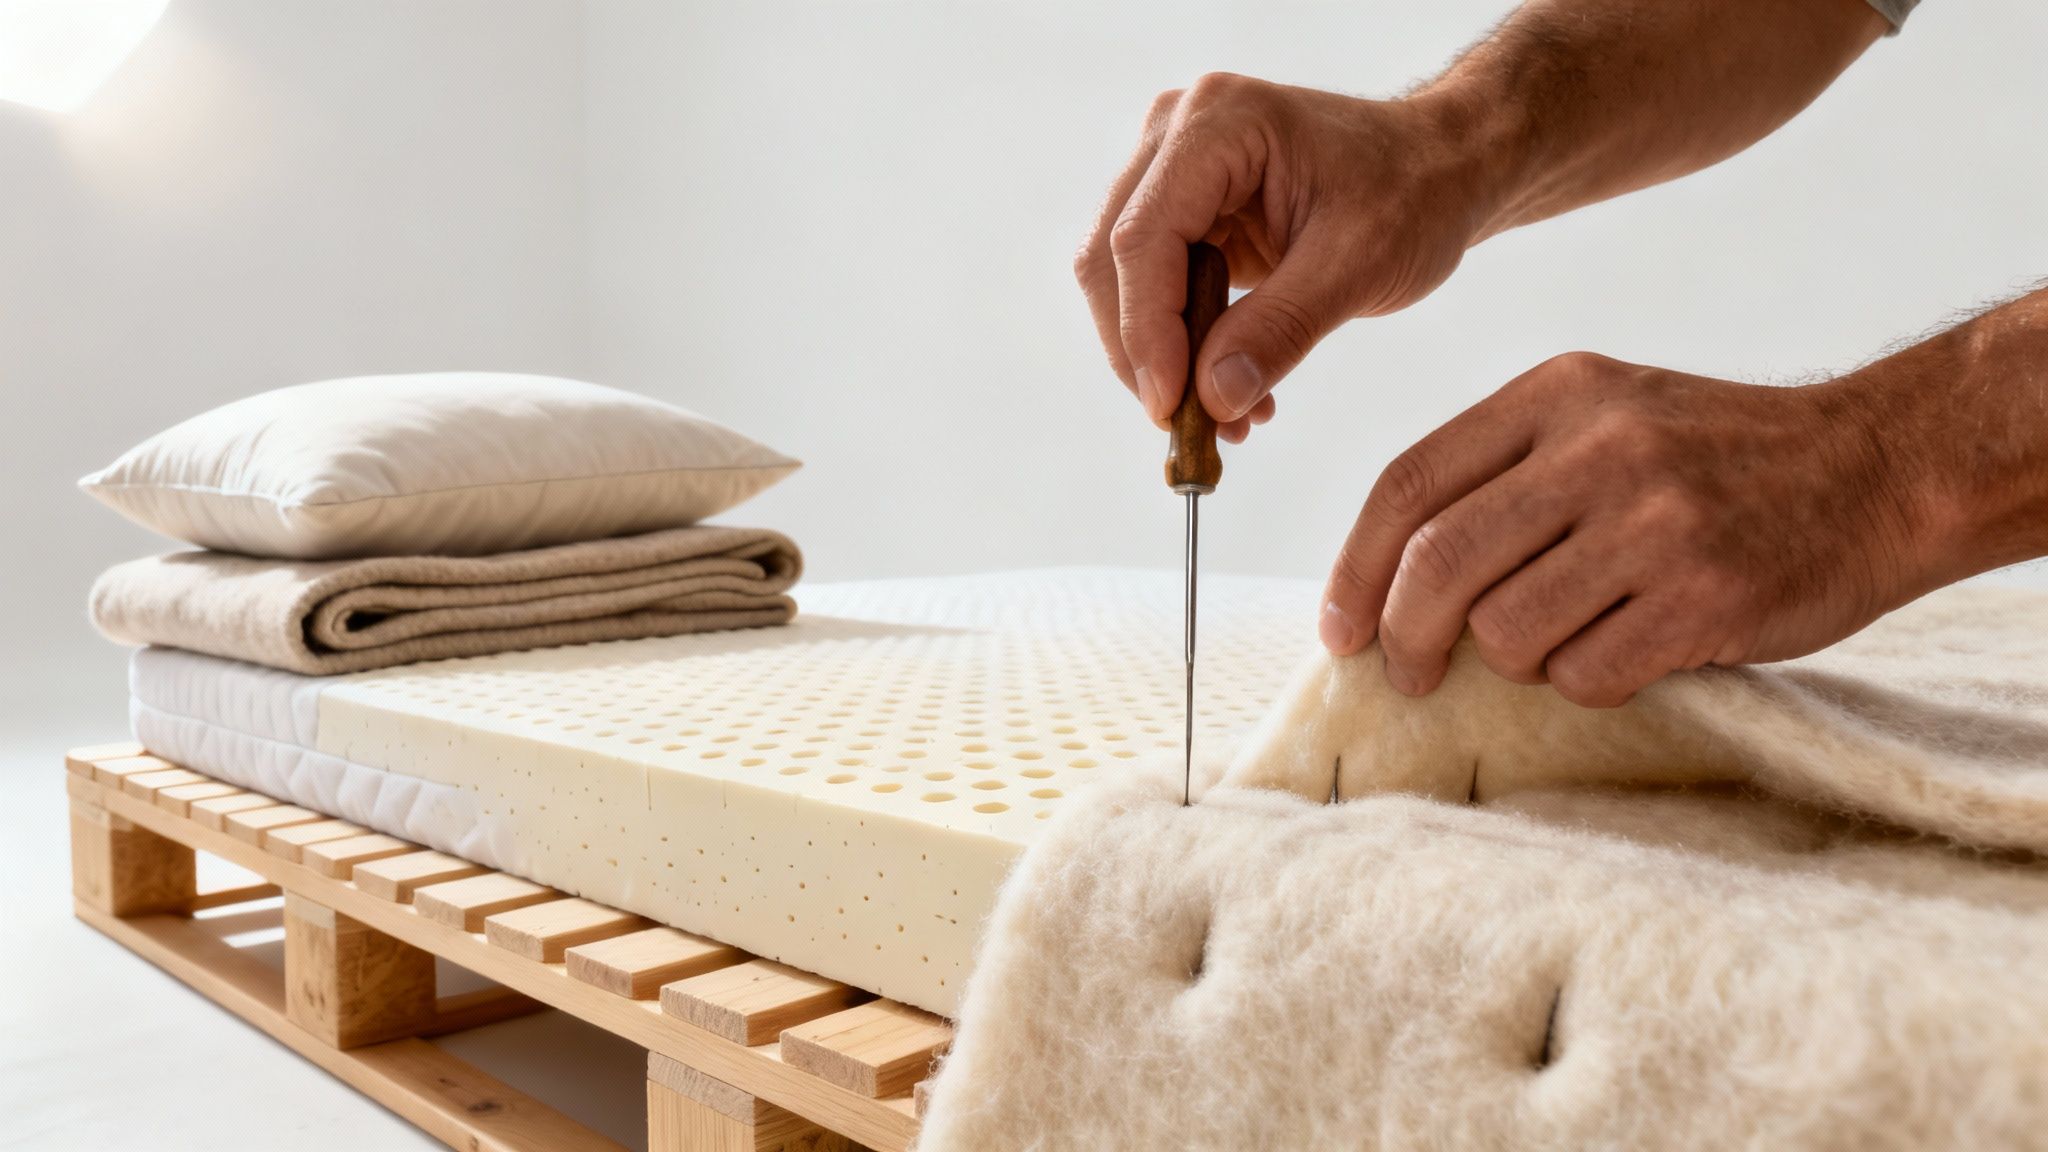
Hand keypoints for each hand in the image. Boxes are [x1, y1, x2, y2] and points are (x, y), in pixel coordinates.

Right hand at [1074, 74, 1495, 441]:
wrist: (1437, 169)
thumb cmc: (1413, 192)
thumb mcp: (1360, 264)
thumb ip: (1281, 328)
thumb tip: (1212, 399)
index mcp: (1218, 122)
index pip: (1143, 236)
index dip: (1146, 329)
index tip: (1171, 407)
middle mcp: (1176, 134)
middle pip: (1112, 259)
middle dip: (1144, 353)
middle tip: (1189, 428)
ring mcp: (1171, 171)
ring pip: (1121, 282)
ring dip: (1161, 359)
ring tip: (1225, 417)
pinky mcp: (1181, 212)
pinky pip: (1153, 291)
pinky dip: (1182, 348)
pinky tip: (1230, 389)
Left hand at [1321, 352, 1938, 706]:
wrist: (1880, 468)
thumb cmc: (1717, 459)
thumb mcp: (1606, 417)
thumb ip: (1505, 473)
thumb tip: (1386, 581)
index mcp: (1557, 393)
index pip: (1409, 484)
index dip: (1356, 569)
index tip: (1341, 628)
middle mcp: (1600, 448)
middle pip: (1439, 565)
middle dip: (1403, 638)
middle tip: (1406, 675)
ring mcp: (1654, 522)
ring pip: (1505, 632)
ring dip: (1512, 662)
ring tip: (1562, 642)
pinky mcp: (1703, 597)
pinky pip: (1585, 674)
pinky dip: (1585, 683)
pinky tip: (1626, 654)